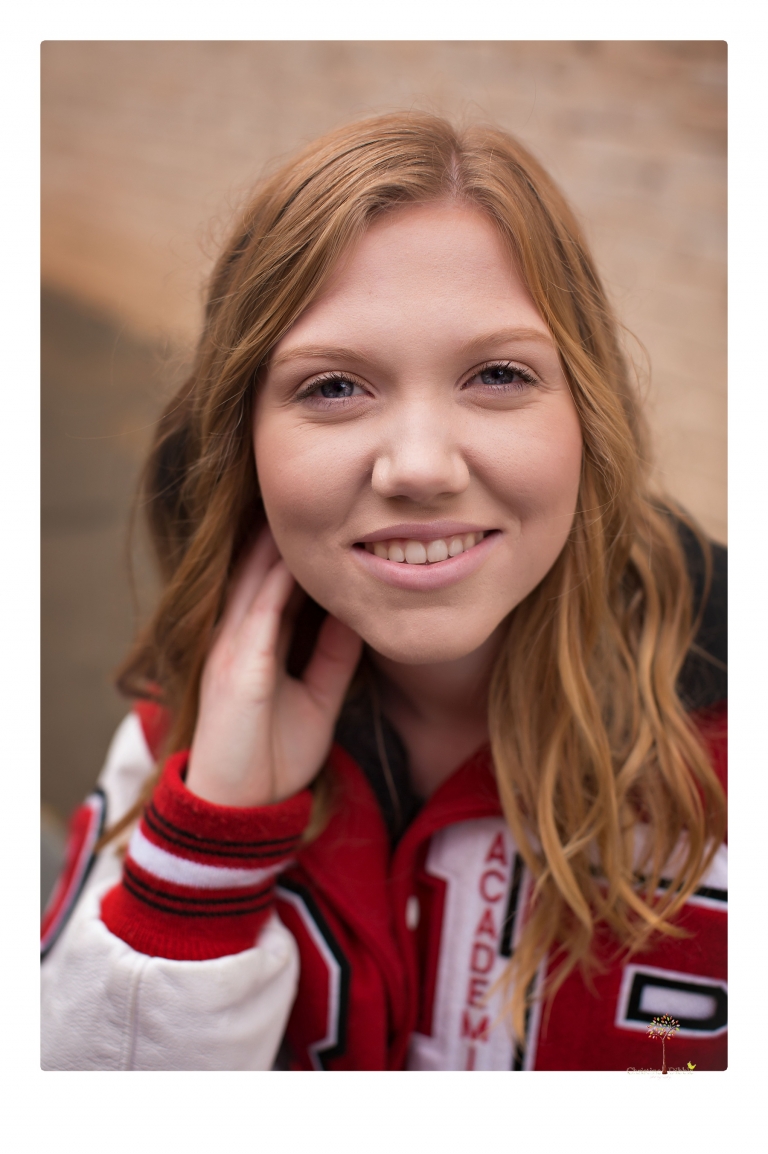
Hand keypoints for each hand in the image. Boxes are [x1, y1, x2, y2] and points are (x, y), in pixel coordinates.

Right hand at [186, 527, 362, 806]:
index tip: (326, 516)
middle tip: (315, 492)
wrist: (243, 809)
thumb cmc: (274, 757)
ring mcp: (232, 650)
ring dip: (275, 541)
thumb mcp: (316, 698)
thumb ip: (332, 657)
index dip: (294, 549)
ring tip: (301, 502)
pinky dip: (275, 580)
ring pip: (254, 580)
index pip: (273, 583)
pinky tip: (294, 551)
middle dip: (281, 531)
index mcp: (252, 645)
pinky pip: (259, 612)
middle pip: (258, 569)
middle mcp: (236, 638)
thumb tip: (357, 616)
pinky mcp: (236, 668)